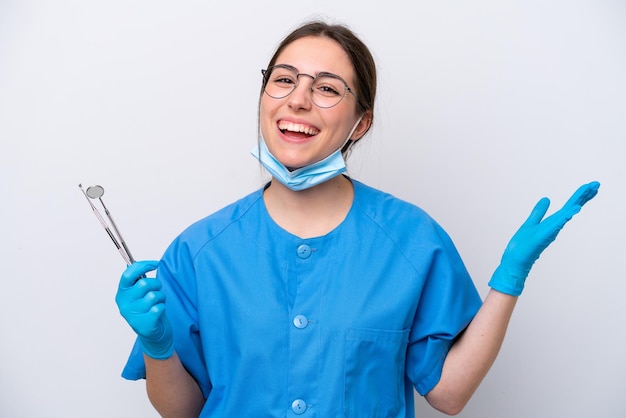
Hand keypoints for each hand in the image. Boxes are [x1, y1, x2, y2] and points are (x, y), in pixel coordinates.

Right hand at [115, 260, 173, 358]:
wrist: (153, 335)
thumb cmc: (147, 311)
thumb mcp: (138, 294)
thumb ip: (136, 280)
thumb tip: (135, 263)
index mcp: (122, 294)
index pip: (128, 274)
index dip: (143, 265)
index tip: (155, 263)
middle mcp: (124, 304)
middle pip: (145, 283)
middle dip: (157, 285)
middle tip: (157, 291)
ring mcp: (132, 316)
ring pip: (154, 296)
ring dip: (161, 298)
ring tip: (157, 304)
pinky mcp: (143, 325)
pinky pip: (158, 308)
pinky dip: (162, 308)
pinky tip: (158, 313)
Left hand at [488, 181, 599, 295]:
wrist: (515, 261)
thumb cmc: (524, 246)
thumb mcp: (531, 222)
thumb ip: (539, 212)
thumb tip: (546, 199)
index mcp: (553, 222)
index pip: (569, 206)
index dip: (580, 196)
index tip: (591, 186)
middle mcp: (555, 226)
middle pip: (571, 208)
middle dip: (584, 196)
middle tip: (597, 184)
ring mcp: (550, 230)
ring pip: (566, 213)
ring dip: (577, 202)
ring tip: (589, 190)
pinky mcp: (543, 236)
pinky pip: (556, 224)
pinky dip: (565, 217)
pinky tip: (574, 210)